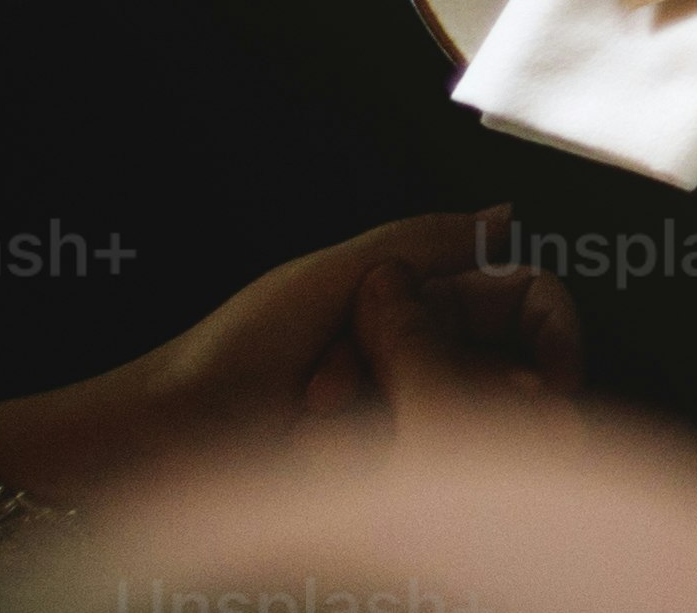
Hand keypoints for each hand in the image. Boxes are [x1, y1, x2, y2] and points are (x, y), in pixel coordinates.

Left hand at [0, 209, 585, 513]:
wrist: (146, 444)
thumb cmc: (222, 355)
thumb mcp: (323, 279)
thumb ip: (421, 243)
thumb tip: (510, 217)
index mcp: (417, 304)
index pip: (525, 308)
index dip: (550, 341)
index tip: (546, 385)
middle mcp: (415, 363)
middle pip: (495, 378)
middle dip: (436, 387)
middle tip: (353, 388)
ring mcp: (389, 424)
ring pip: (449, 431)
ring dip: (386, 425)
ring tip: (312, 417)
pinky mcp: (362, 479)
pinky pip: (400, 477)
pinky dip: (358, 466)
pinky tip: (309, 451)